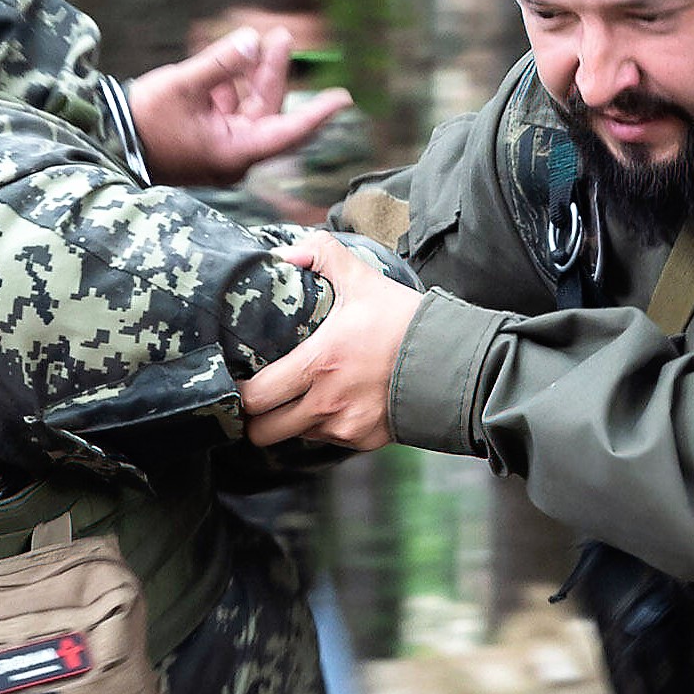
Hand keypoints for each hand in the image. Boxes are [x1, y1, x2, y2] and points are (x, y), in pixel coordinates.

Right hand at [128, 23, 351, 187]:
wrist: (109, 142)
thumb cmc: (143, 121)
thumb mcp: (182, 85)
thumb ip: (220, 63)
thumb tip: (251, 40)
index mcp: (234, 151)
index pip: (288, 132)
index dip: (317, 113)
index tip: (343, 98)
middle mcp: (233, 154)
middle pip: (267, 110)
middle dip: (273, 73)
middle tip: (282, 35)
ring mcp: (220, 148)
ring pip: (249, 107)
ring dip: (252, 75)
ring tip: (260, 40)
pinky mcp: (207, 140)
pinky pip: (229, 110)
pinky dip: (230, 86)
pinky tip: (225, 61)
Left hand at [239, 231, 415, 452]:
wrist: (454, 362)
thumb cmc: (405, 322)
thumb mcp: (365, 281)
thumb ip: (324, 256)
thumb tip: (288, 253)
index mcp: (318, 364)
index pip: (255, 397)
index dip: (240, 394)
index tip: (240, 381)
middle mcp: (327, 403)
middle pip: (264, 431)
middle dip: (255, 419)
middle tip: (258, 399)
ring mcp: (345, 426)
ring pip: (295, 435)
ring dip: (291, 420)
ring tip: (298, 396)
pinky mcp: (363, 440)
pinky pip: (327, 439)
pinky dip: (324, 425)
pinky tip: (335, 401)